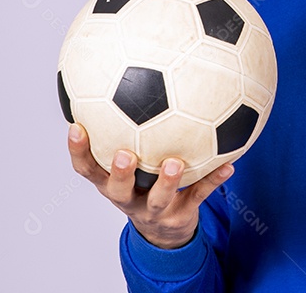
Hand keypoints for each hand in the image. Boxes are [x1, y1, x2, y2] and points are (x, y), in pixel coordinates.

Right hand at [67, 123, 232, 247]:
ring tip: (174, 162)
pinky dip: (214, 180)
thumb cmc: (142, 182)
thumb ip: (121, 128)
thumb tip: (119, 73)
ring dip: (167, 181)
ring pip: (158, 198)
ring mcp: (154, 210)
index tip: (76, 127)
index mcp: (110, 183)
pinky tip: (229, 165)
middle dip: (119, 173)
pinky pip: (199, 195)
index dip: (78, 151)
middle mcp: (128, 198)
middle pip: (117, 189)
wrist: (164, 231)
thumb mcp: (127, 164)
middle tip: (124, 154)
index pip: (87, 168)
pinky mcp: (181, 215)